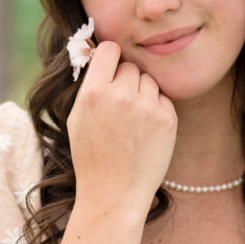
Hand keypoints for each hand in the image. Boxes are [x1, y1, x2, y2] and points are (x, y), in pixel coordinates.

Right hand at [67, 40, 176, 215]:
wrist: (114, 193)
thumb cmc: (91, 156)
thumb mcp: (78, 118)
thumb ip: (90, 84)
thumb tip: (99, 51)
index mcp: (93, 93)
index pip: (109, 49)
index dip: (110, 57)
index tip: (110, 68)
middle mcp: (120, 96)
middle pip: (130, 67)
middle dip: (125, 81)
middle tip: (119, 107)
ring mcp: (146, 108)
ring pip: (148, 81)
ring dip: (142, 94)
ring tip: (131, 122)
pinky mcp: (167, 119)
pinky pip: (162, 98)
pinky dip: (155, 109)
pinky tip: (144, 131)